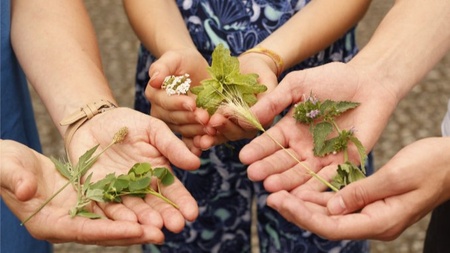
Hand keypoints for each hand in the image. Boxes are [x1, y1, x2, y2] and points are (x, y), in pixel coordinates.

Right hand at [0, 139, 162, 244]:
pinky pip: (112, 206)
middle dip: (132, 232)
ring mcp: (78, 213)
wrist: (10, 161)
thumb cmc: (3, 165)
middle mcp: (66, 223)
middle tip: (161, 232)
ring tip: (164, 224)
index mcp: (48, 223)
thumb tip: (26, 190)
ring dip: (138, 223)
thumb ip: (15, 180)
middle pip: (104, 231)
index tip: (135, 229)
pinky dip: (131, 208)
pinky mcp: (86, 201)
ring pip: (113, 221)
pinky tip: (151, 207)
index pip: (83, 231)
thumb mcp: (6, 168)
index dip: (109, 231)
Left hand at [67, 108, 200, 234]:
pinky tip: (127, 222)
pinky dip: (117, 215)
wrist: (94, 121)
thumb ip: (172, 147)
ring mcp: (120, 192)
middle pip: (155, 205)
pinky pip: (107, 206)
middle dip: (166, 216)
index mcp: (158, 173)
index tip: (191, 214)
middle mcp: (141, 187)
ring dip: (144, 220)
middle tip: (176, 226)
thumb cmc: (128, 123)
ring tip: (153, 227)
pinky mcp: (98, 193)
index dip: (182, 202)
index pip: (173, 190)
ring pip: (133, 209)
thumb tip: (196, 164)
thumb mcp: (153, 130)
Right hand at [145, 48, 209, 154]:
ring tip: (212, 130)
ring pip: (185, 130)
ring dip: (198, 131)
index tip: (192, 103)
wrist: (195, 70)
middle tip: (206, 118)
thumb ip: (162, 67)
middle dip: (192, 118)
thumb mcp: (173, 58)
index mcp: (155, 94)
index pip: (166, 102)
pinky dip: (197, 144)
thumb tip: (154, 80)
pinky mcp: (185, 130)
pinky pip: (189, 140)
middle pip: (176, 118)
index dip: (178, 103)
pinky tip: (205, 145)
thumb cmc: (183, 61)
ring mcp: (173, 123)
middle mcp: (161, 111)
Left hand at [193, 52, 279, 148]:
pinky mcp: (218, 121)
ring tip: (199, 139)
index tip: (222, 117)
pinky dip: (201, 134)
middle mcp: (246, 127)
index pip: (248, 126)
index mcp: (260, 121)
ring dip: (209, 137)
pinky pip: (210, 130)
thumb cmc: (261, 72)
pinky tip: (192, 138)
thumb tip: (255, 116)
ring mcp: (231, 125)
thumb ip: (267, 99)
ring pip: (221, 134)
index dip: (235, 122)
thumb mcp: (268, 82)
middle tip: (210, 124)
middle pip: (233, 133)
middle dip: (221, 129)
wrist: (247, 66)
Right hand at [240, 62, 398, 191]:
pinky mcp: (344, 163)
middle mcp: (303, 147)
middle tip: (254, 175)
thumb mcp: (297, 85)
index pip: (271, 143)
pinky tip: (301, 193)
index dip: (258, 150)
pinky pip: (328, 178)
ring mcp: (323, 157)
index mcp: (290, 129)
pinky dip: (315, 186)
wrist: (370, 81)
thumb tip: (246, 116)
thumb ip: (274, 102)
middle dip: (269, 168)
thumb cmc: (333, 79)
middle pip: (283, 161)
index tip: (244, 157)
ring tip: (271, 185)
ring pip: (302, 173)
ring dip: (287, 181)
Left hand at [266, 137, 449, 239]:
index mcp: (380, 220)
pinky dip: (319, 197)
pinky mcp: (370, 203)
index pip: (332, 226)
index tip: (280, 201)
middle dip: (297, 211)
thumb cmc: (431, 166)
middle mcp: (373, 222)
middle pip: (326, 223)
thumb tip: (331, 207)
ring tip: (278, 192)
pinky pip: (339, 205)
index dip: (303, 215)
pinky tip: (302, 188)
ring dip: (304, 205)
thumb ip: (363, 193)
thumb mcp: (397, 177)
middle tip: (270, 196)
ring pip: (330, 215)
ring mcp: (372, 214)